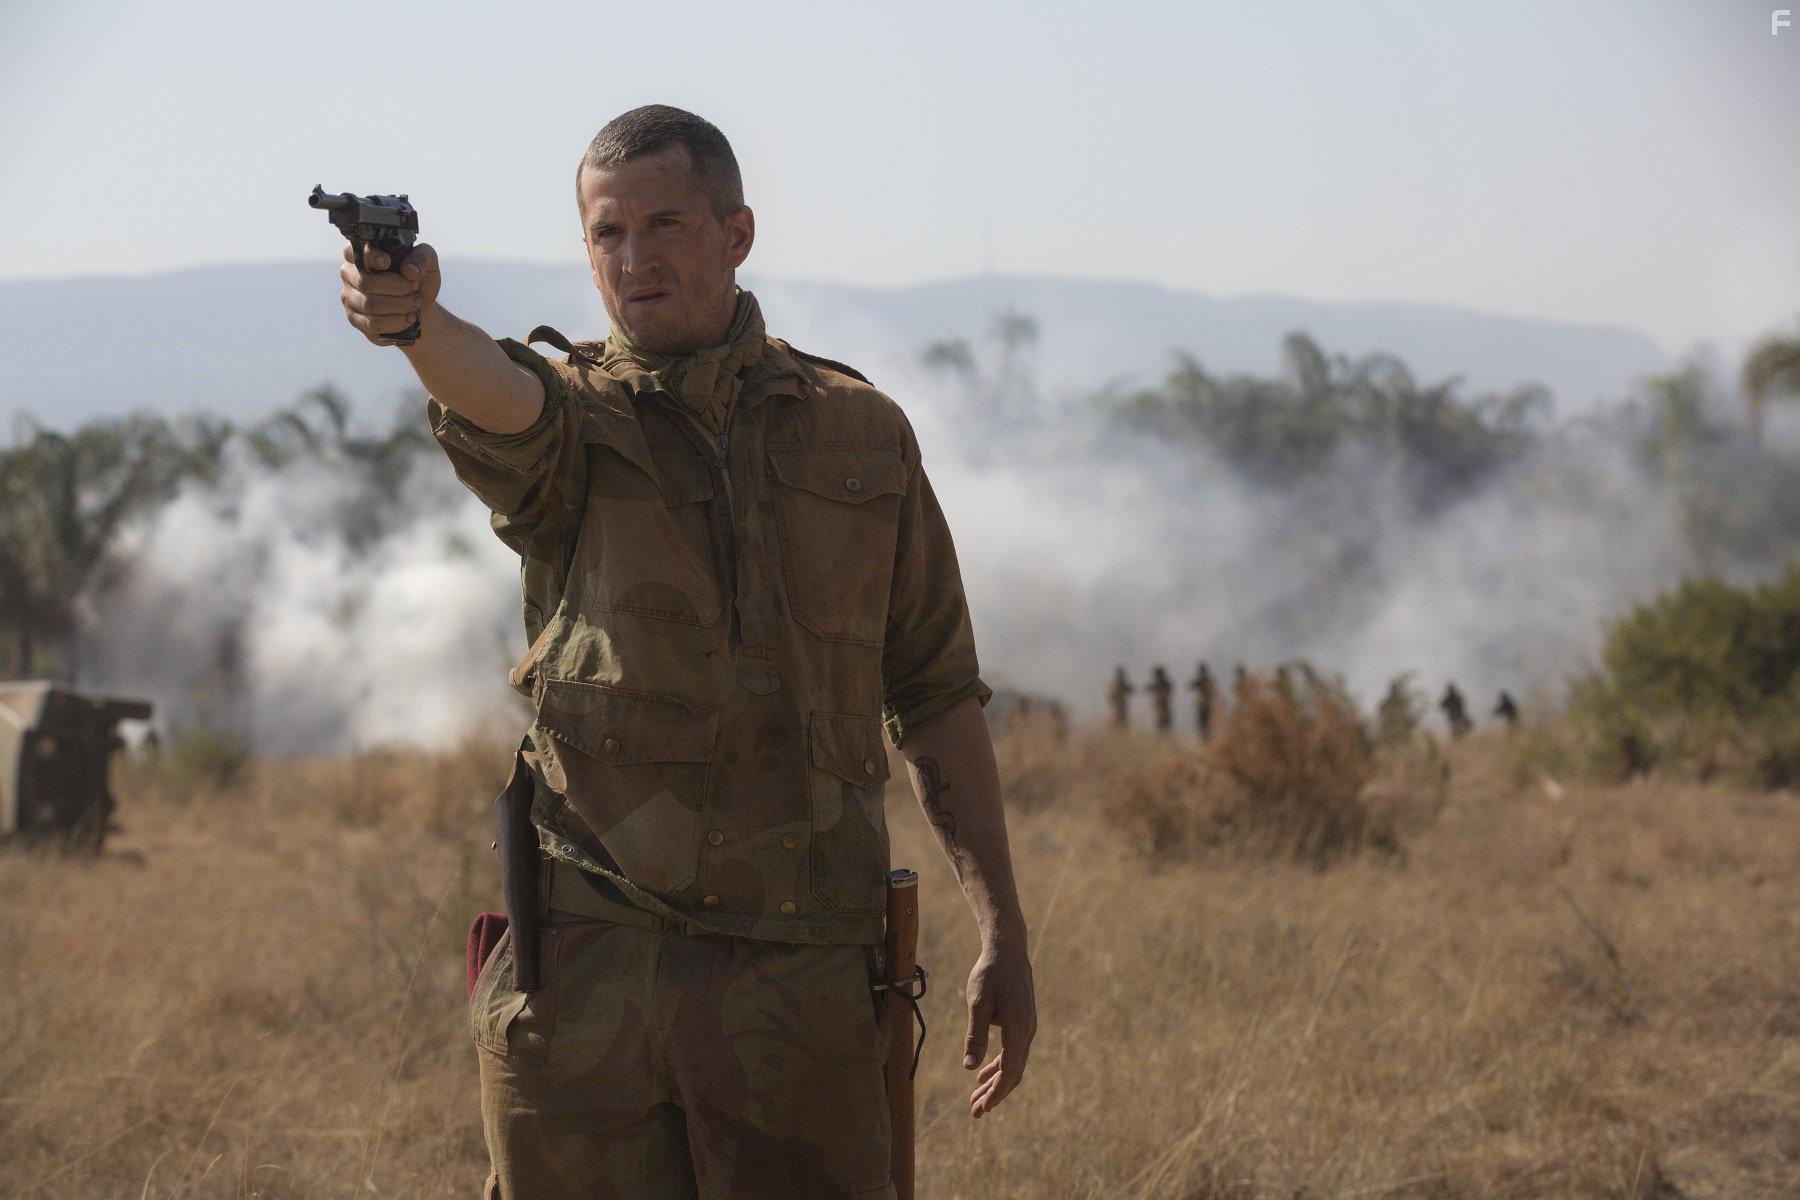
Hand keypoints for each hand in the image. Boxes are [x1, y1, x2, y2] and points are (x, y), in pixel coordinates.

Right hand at [338, 241, 439, 345]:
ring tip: (415, 303)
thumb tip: (409, 270)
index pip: (354, 251)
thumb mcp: (429, 264)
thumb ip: (422, 258)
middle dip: (396, 287)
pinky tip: (409, 318)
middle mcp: (350, 274)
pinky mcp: (355, 319)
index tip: (388, 262)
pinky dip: (395, 322)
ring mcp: (350, 298)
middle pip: (365, 282)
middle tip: (414, 289)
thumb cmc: (419, 282)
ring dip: (398, 305)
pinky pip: (372, 323)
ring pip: (369, 304)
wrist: (420, 309)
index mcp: (362, 254)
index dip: (370, 257)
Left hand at [962, 935, 1035, 1117]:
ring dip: (995, 1082)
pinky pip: (1012, 1052)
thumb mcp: (978, 1004)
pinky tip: (983, 1073)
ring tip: (976, 1099)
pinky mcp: (1022, 1022)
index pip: (1009, 1071)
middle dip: (994, 1094)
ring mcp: (1027, 1028)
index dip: (995, 1093)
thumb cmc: (990, 974)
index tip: (981, 1108)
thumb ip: (975, 1036)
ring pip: (1013, 1064)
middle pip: (1013, 1073)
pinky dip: (999, 1065)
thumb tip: (969, 1067)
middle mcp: (1027, 1032)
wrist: (1007, 950)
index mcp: (1019, 1029)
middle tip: (975, 1113)